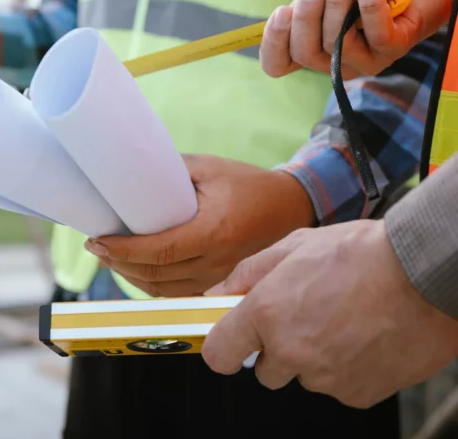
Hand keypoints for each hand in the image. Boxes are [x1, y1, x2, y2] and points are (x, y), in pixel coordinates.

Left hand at [83, 155, 314, 296]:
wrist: (287, 205)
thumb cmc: (247, 182)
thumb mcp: (208, 167)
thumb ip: (172, 170)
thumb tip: (132, 172)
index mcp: (213, 232)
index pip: (160, 251)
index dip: (124, 250)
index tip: (99, 241)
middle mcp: (216, 261)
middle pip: (157, 275)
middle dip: (120, 263)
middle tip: (96, 247)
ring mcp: (218, 276)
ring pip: (165, 290)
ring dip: (132, 277)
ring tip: (109, 258)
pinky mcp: (219, 281)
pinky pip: (179, 292)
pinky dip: (153, 285)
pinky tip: (137, 271)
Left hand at [201, 221, 457, 408]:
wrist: (422, 274)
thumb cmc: (359, 253)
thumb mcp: (293, 245)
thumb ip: (248, 273)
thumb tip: (218, 293)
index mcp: (267, 313)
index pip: (219, 355)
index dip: (223, 346)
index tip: (233, 337)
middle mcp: (291, 351)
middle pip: (264, 370)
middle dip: (275, 348)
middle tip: (302, 315)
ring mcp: (325, 377)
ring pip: (304, 376)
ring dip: (312, 356)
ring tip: (339, 319)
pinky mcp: (357, 393)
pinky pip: (337, 385)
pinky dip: (344, 367)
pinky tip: (360, 336)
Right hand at [260, 0, 457, 78]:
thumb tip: (295, 8)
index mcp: (310, 51)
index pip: (276, 64)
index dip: (273, 43)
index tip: (281, 12)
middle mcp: (332, 63)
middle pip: (305, 52)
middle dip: (306, 15)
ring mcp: (363, 62)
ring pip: (337, 42)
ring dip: (338, 3)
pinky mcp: (392, 50)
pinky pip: (374, 32)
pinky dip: (367, 2)